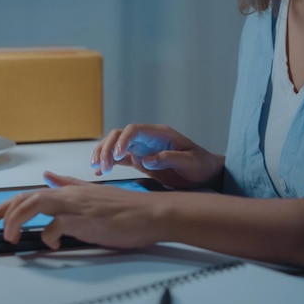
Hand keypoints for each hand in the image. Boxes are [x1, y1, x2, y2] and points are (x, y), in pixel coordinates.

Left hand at [0, 171, 162, 248]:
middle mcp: (68, 195)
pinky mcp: (82, 220)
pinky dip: (48, 238)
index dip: (6, 204)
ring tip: (9, 237)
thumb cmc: (126, 208)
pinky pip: (54, 228)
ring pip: (33, 205)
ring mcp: (74, 206)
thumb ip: (69, 184)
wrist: (150, 213)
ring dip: (16, 221)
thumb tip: (49, 177)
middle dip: (1, 210)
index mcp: (69, 190)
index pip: (30, 194)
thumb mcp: (92, 192)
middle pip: (25, 197)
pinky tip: (53, 244)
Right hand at [90, 124, 223, 188]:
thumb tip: (146, 160)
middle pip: (119, 136)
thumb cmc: (201, 166)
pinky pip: (120, 160)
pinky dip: (108, 164)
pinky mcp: (140, 161)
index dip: (122, 140)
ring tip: (97, 168)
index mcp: (159, 134)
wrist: (206, 174)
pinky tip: (98, 173)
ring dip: (104, 154)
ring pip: (115, 146)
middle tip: (103, 166)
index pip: (134, 130)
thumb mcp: (190, 162)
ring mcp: (142, 149)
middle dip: (107, 148)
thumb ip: (169, 159)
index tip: (116, 155)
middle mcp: (147, 139)